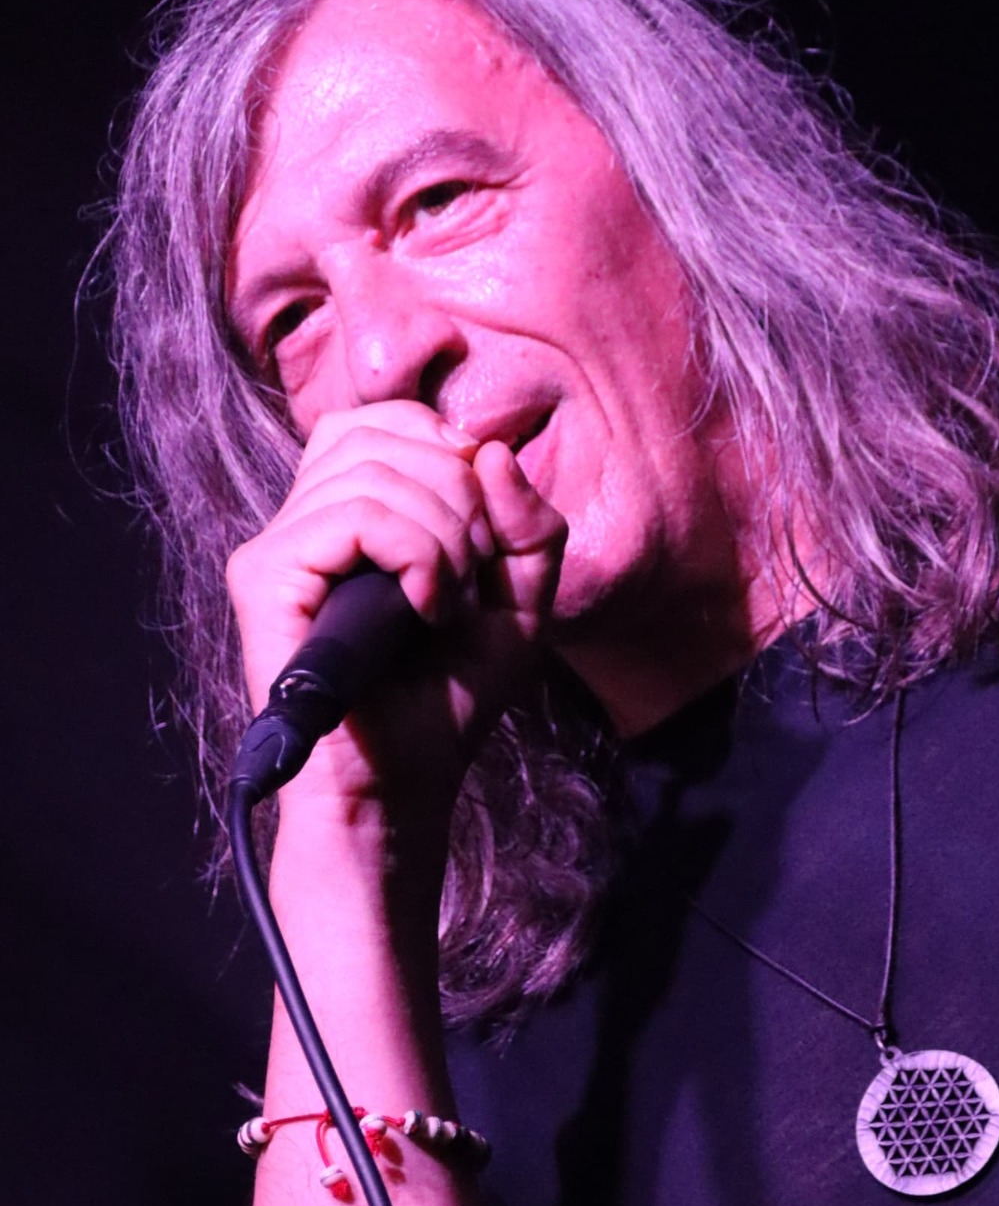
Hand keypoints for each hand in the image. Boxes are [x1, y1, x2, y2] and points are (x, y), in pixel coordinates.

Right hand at [226, 400, 566, 817]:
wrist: (402, 785)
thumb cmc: (448, 702)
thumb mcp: (520, 605)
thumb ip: (527, 526)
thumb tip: (490, 449)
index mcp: (348, 511)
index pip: (390, 419)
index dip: (452, 451)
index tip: (486, 533)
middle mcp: (303, 518)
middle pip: (387, 432)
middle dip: (462, 496)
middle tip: (474, 578)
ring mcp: (277, 544)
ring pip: (377, 470)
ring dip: (445, 535)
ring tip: (447, 605)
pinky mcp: (264, 575)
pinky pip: (354, 515)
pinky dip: (416, 555)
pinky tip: (426, 610)